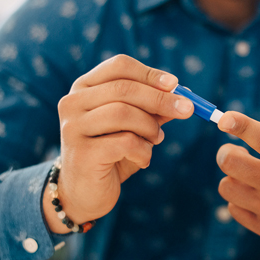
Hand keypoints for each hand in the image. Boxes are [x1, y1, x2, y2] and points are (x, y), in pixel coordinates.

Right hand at [45, 55, 193, 232]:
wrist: (84, 193)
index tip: (175, 84)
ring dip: (150, 127)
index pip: (119, 66)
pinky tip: (143, 159)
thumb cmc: (111, 154)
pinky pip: (125, 142)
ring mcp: (73, 127)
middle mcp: (72, 103)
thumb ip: (152, 109)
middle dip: (161, 99)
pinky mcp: (82, 153)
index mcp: (84, 88)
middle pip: (124, 88)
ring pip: (124, 113)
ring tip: (156, 140)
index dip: (150, 74)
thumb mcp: (134, 127)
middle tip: (187, 110)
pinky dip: (143, 150)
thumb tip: (184, 95)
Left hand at [215, 70, 259, 245]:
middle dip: (227, 152)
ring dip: (232, 177)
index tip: (224, 118)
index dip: (241, 126)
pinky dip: (238, 200)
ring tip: (247, 174)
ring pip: (227, 187)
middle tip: (233, 151)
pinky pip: (233, 209)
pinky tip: (254, 194)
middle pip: (233, 164)